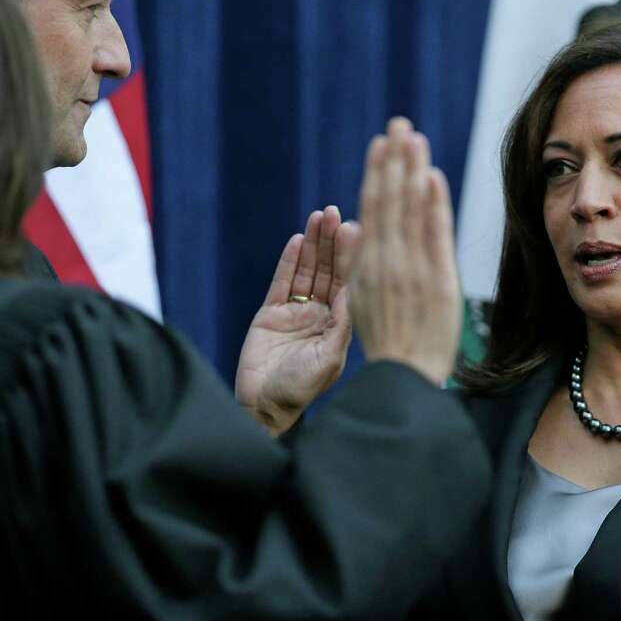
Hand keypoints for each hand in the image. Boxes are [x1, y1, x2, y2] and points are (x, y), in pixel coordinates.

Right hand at [235, 205, 359, 435]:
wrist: (264, 407)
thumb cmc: (302, 389)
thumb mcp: (330, 358)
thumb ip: (341, 324)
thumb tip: (353, 289)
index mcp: (339, 324)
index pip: (348, 281)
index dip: (351, 255)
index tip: (356, 228)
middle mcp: (320, 314)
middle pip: (327, 269)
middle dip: (332, 241)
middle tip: (335, 213)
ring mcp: (295, 312)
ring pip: (306, 270)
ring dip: (312, 244)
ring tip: (319, 217)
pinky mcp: (270, 313)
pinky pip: (281, 281)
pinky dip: (289, 261)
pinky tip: (297, 240)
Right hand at [349, 118, 460, 385]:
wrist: (403, 381)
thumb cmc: (387, 345)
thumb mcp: (362, 302)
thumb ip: (364, 263)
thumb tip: (359, 226)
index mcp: (366, 265)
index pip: (373, 208)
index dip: (377, 173)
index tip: (383, 144)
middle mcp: (385, 262)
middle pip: (389, 200)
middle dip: (394, 159)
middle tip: (399, 123)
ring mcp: (411, 270)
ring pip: (409, 210)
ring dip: (412, 170)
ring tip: (414, 137)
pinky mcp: (436, 282)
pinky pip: (434, 236)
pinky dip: (433, 205)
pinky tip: (432, 176)